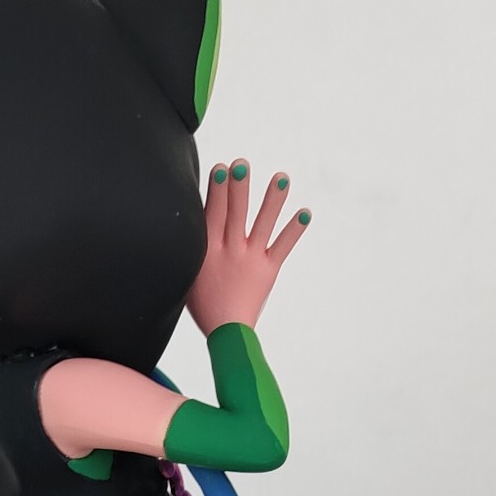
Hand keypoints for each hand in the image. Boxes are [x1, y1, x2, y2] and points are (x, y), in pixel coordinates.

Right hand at [186, 162, 310, 336]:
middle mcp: (230, 251)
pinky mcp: (269, 270)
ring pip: (263, 225)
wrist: (226, 332)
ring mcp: (251, 259)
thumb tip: (196, 218)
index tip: (221, 167)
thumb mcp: (190, 272)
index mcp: (208, 251)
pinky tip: (305, 213)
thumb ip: (196, 246)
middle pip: (235, 214)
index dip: (217, 190)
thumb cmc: (203, 301)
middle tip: (242, 164)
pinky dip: (294, 230)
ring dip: (272, 200)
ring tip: (282, 177)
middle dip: (238, 188)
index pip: (213, 214)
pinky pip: (283, 247)